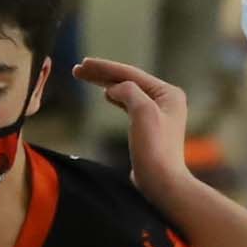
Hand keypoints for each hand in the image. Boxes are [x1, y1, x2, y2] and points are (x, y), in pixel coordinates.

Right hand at [82, 58, 192, 203]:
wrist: (161, 182)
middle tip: (78, 69)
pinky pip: (129, 105)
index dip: (105, 68)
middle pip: (128, 81)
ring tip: (86, 77)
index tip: (83, 64)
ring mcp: (158, 114)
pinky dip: (115, 98)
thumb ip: (128, 91)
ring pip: (127, 92)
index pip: (131, 74)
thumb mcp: (142, 111)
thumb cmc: (154, 148)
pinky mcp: (149, 128)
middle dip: (103, 74)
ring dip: (106, 84)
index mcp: (168, 93)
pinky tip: (106, 95)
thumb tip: (114, 90)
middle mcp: (166, 100)